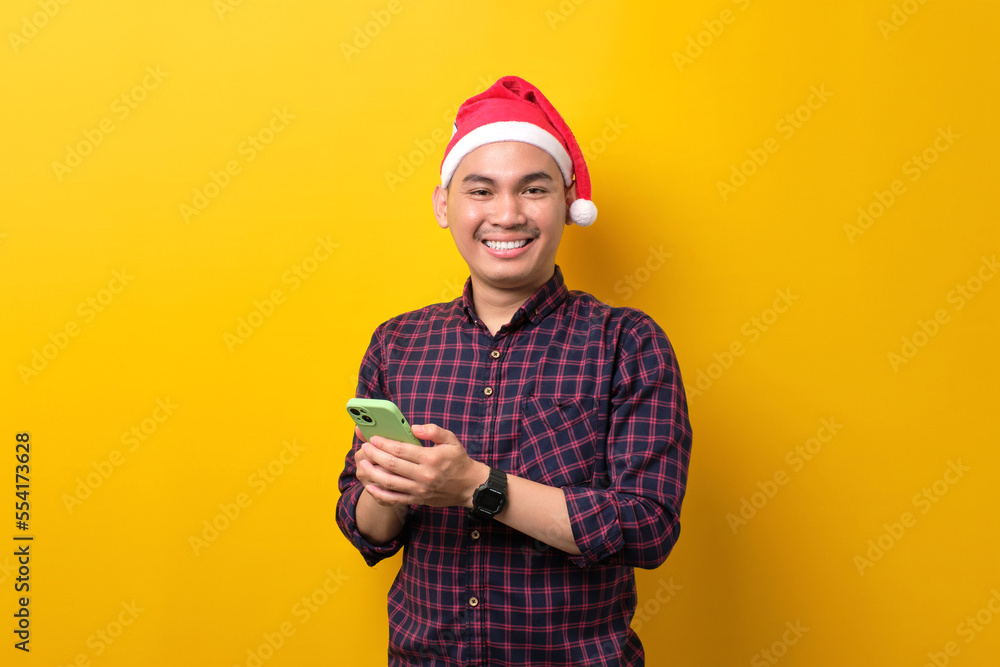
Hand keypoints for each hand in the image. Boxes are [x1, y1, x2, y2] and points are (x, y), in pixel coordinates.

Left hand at [356, 423, 488, 507]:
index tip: (373, 438)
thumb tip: (413, 428)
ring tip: (363, 464)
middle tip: (365, 447)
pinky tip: (370, 485)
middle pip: (392, 465)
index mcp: (431, 458)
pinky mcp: (417, 500)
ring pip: (389, 482)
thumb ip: (433, 430)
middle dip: (374, 455)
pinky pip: (394, 499)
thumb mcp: (451, 440)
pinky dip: (379, 493)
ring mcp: (420, 490)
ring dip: (373, 473)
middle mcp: (424, 475)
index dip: (384, 443)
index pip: (401, 449)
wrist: (470, 487)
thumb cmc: (459, 460)